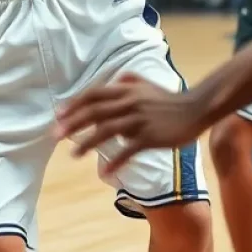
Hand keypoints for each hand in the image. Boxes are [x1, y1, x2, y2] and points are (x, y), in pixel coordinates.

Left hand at [54, 72, 207, 171]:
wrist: (196, 109)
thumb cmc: (170, 99)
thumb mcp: (147, 85)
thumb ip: (130, 80)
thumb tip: (115, 80)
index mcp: (125, 89)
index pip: (93, 94)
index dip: (74, 104)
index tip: (58, 115)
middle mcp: (128, 102)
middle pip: (94, 112)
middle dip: (72, 123)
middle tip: (55, 135)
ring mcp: (139, 119)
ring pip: (106, 130)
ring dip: (87, 142)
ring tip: (73, 154)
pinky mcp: (150, 136)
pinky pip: (128, 150)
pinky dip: (115, 160)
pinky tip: (104, 172)